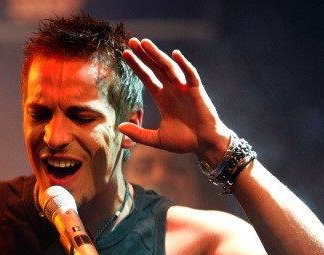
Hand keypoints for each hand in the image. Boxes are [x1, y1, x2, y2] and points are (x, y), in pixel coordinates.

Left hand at [120, 38, 230, 166]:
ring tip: (145, 43)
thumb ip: (138, 134)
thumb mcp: (157, 139)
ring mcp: (184, 89)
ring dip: (157, 55)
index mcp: (162, 98)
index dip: (137, 66)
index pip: (147, 78)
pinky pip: (190, 75)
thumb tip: (119, 127)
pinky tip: (175, 54)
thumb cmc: (183, 141)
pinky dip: (184, 65)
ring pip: (169, 67)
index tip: (125, 54)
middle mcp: (172, 90)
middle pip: (156, 68)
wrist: (204, 144)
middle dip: (144, 55)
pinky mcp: (197, 92)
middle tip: (131, 40)